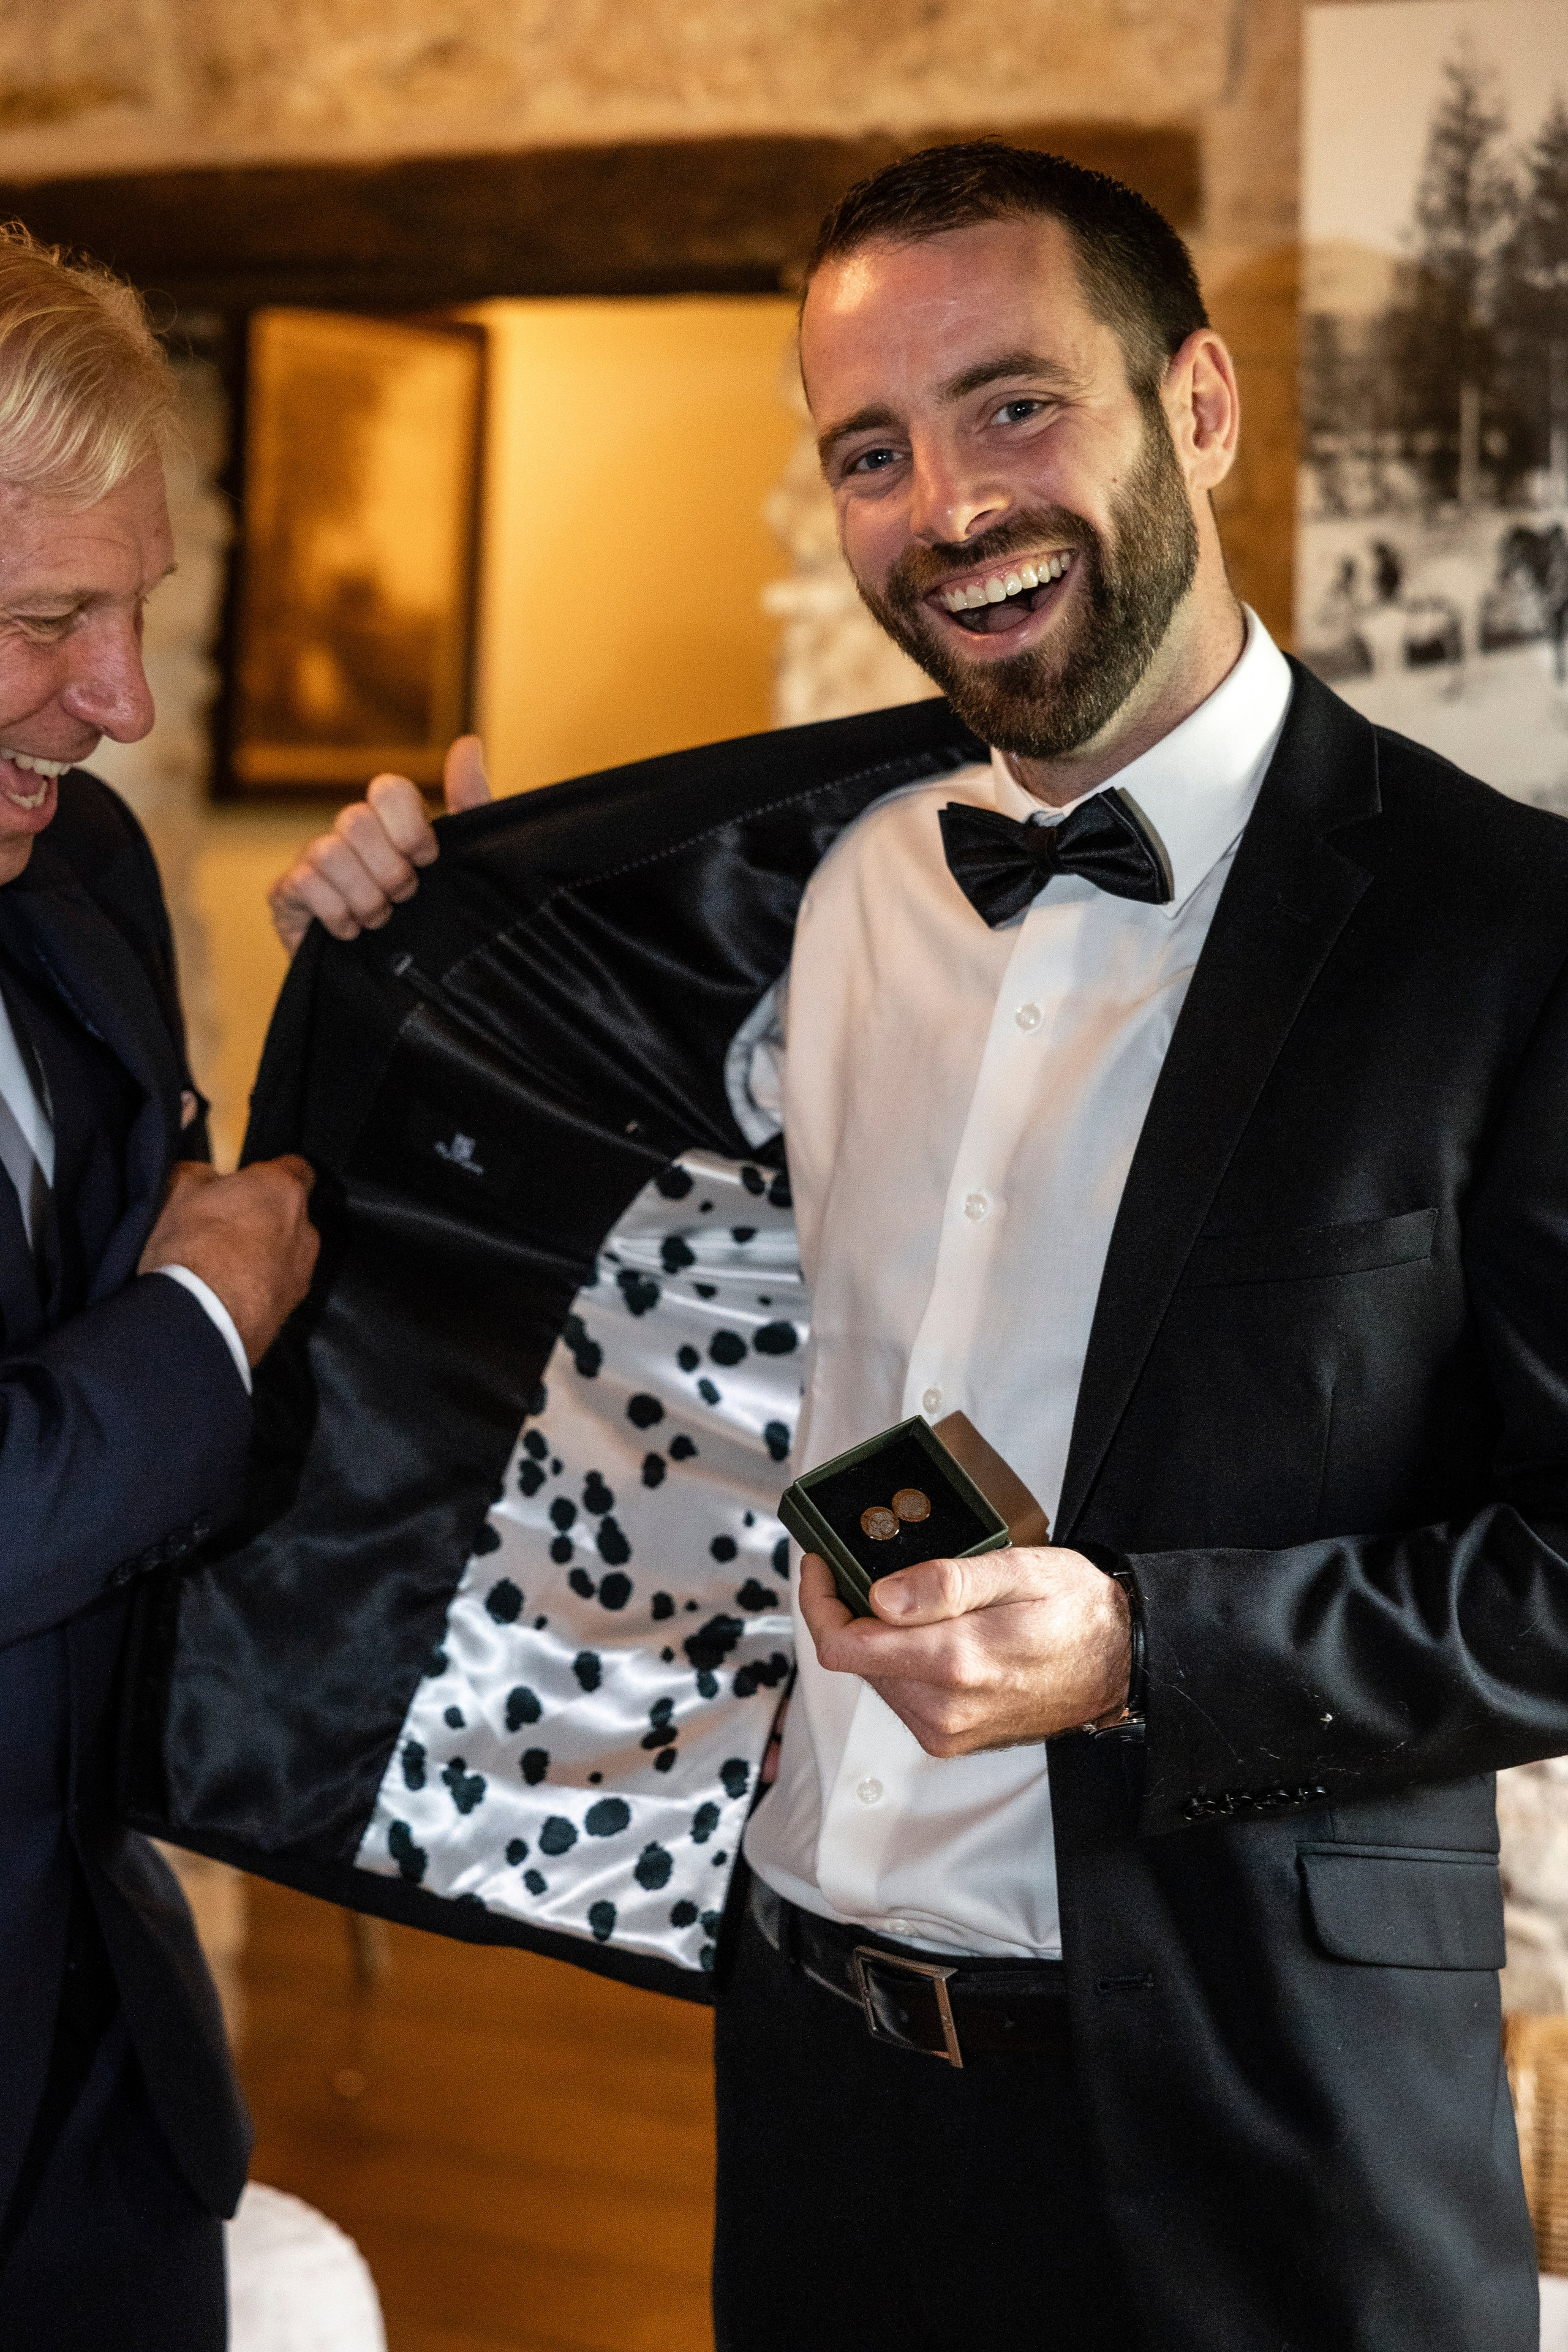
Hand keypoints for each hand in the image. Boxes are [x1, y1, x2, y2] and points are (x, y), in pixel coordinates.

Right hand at [139, 1156, 319, 1365]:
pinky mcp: (291, 1308)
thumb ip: (201, 1176)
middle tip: (222, 1228)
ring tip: (220, 1266)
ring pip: (285, 1253)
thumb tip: (205, 1177)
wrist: (199, 1319)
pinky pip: (276, 1287)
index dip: (269, 1174)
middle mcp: (303, 1229)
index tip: (247, 1182)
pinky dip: (259, 1286)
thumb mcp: (178, 1192)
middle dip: (262, 1218)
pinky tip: (226, 1293)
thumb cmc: (191, 1248)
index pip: (295, 1168)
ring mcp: (301, 1272)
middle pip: (288, 1214)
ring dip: (262, 1255)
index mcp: (281, 1190)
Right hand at [268, 734, 491, 954]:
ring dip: (364, 896)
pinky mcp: (288, 895)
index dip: (410, 827)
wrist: (399, 987)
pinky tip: (349, 932)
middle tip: (404, 896)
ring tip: (379, 920)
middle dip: (388, 869)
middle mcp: (348, 835)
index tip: (429, 861)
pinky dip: (334, 911)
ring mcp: (314, 861)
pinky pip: (302, 881)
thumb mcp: (464, 864)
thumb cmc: (431, 922)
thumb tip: (469, 743)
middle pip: (355, 818)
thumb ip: (470, 804)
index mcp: (389, 822)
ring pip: (328, 851)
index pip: (388, 788)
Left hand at [798, 1545, 1130, 1755]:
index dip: (819, 1600)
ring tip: (908, 1595)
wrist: (1120, 1664)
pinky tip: (928, 1631)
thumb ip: (947, 1583)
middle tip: (867, 1566)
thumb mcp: (1019, 1571)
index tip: (823, 1563)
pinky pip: (900, 1694)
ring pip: (875, 1675)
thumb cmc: (1076, 1610)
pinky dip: (899, 1659)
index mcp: (956, 1662)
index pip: (844, 1644)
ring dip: (877, 1635)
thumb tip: (880, 1597)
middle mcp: (944, 1707)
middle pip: (855, 1658)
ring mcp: (946, 1729)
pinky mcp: (950, 1738)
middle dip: (850, 1610)